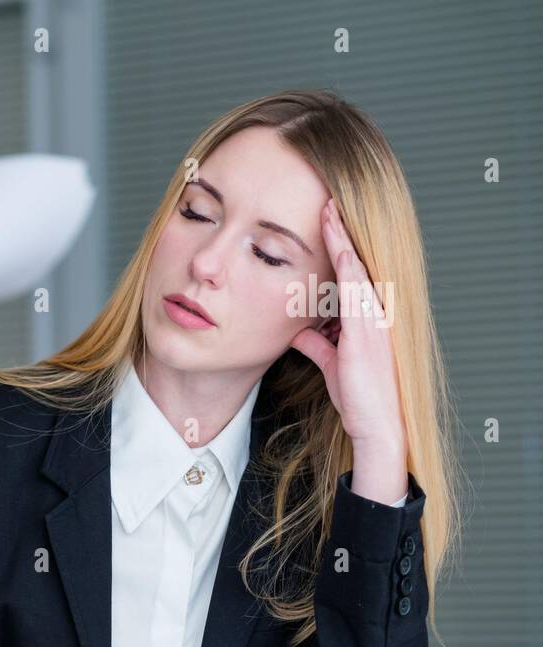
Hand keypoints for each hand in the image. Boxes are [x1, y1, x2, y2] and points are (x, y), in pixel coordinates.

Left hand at [290, 197, 407, 499]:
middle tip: (328, 198)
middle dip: (342, 230)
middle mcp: (374, 309)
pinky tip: (335, 239)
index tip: (323, 218)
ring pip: (356, 264)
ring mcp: (374, 315)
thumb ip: (316, 343)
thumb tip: (298, 332)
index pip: (350, 272)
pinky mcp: (367, 325)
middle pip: (357, 260)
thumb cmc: (357, 393)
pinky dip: (346, 259)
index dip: (338, 245)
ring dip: (342, 235)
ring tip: (328, 205)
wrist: (375, 421)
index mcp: (365, 316)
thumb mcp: (330, 361)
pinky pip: (356, 283)